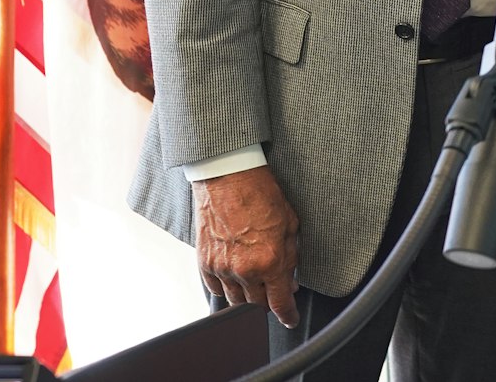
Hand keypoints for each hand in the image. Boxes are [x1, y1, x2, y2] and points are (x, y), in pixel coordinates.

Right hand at [193, 165, 300, 327]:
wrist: (229, 177)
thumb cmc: (261, 194)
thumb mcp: (290, 224)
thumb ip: (291, 256)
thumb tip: (290, 278)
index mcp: (269, 261)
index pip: (279, 302)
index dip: (287, 314)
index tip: (290, 318)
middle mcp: (244, 270)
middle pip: (257, 305)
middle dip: (269, 302)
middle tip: (276, 292)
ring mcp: (221, 268)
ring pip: (235, 300)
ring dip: (248, 297)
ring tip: (256, 284)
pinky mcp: (204, 262)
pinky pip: (215, 289)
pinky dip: (227, 288)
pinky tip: (236, 279)